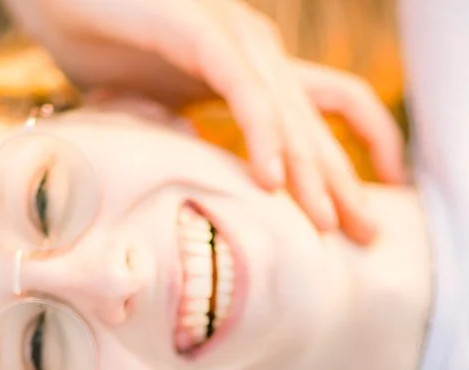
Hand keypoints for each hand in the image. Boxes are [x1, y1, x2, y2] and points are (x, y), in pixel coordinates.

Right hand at [0, 0, 405, 243]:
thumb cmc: (101, 49)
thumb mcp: (157, 115)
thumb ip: (189, 147)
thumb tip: (213, 191)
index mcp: (254, 71)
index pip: (330, 113)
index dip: (357, 159)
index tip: (365, 213)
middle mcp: (256, 52)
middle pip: (322, 123)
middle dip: (347, 183)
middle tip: (368, 238)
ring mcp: (234, 37)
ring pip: (289, 113)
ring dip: (311, 172)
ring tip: (326, 226)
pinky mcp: (202, 32)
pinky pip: (244, 92)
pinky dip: (261, 136)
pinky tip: (270, 181)